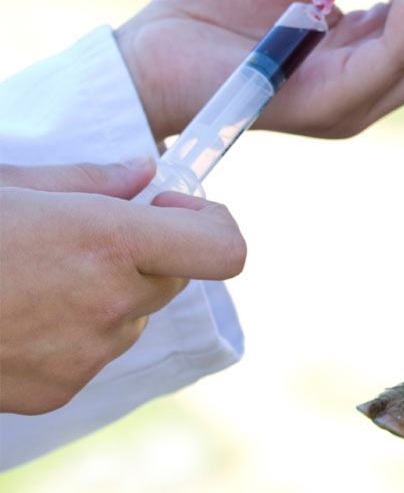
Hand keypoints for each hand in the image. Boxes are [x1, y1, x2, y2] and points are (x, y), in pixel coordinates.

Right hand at [0, 159, 246, 413]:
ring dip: (107, 292)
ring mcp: (85, 354)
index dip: (212, 222)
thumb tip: (142, 170)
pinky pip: (93, 353)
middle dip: (148, 251)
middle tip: (88, 232)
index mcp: (107, 240)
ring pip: (133, 315)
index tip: (174, 205)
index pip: (223, 248)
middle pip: (174, 277)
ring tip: (32, 273)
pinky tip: (16, 311)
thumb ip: (86, 179)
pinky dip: (73, 330)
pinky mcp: (57, 391)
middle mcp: (110, 302)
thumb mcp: (6, 183)